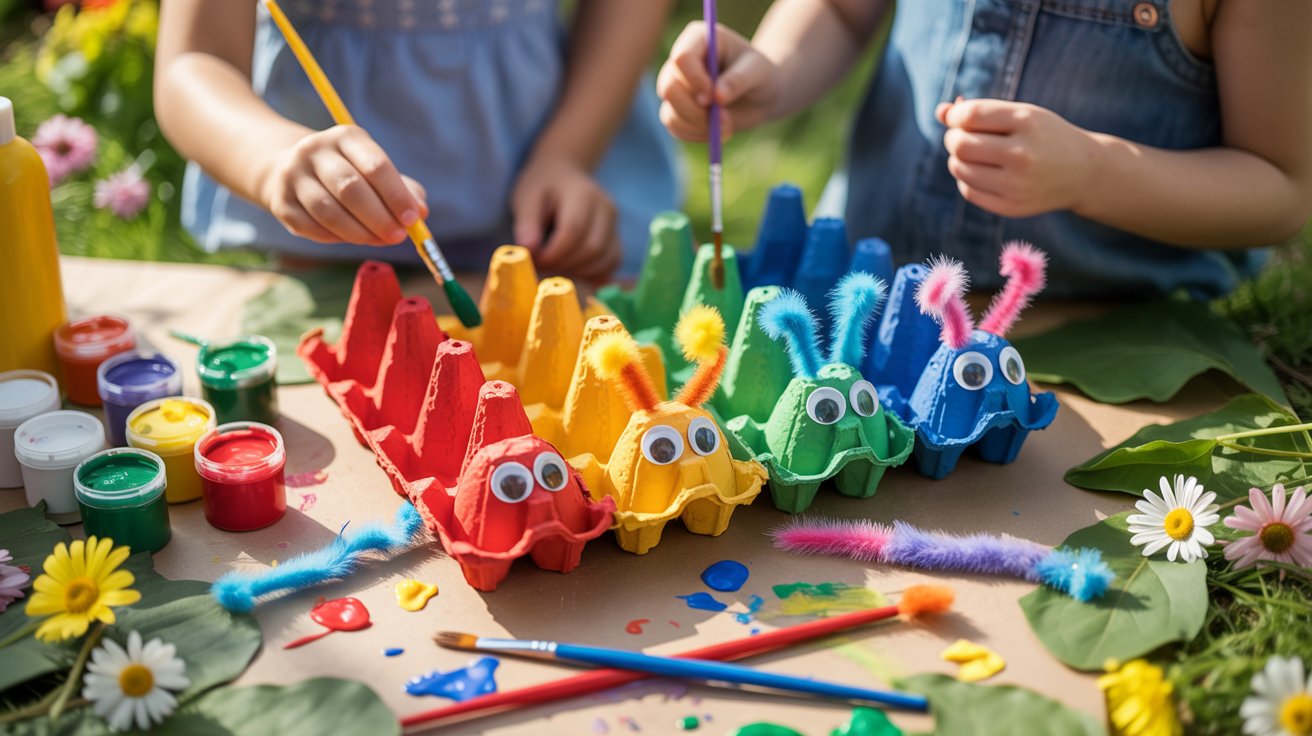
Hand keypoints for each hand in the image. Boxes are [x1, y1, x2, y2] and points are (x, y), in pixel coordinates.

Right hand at [261, 125, 428, 245]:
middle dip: (379, 217)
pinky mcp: (281, 203)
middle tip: (398, 236)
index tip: (413, 218)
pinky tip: (354, 238)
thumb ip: (402, 189)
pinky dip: (338, 238)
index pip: (375, 165)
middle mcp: (314, 151)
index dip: (396, 195)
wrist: (289, 169)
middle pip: (351, 188)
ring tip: (379, 240)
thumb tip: (421, 210)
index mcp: (345, 137)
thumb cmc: (347, 172)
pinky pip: (313, 228)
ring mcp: (293, 176)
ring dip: (360, 232)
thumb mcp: (374, 169)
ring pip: (329, 211)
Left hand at [512, 151, 619, 282]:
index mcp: (583, 194)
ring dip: (577, 271)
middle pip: (592, 248)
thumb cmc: (543, 187)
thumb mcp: (526, 199)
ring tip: (554, 266)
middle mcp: (606, 208)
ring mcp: (615, 224)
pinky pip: (610, 263)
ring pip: (603, 260)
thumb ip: (526, 224)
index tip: (534, 260)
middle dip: (564, 265)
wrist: (564, 174)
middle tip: (542, 266)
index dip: (553, 253)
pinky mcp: (616, 238)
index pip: (573, 231)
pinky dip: (591, 273)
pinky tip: (571, 268)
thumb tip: (529, 250)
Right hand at [656, 21, 780, 141]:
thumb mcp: (757, 72)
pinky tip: (717, 132)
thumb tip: (717, 96)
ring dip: (698, 126)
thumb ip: (738, 80)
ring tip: (727, 127)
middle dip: (694, 110)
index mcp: (698, 39)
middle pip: (669, 87)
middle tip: (722, 120)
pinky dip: (696, 134)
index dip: (694, 81)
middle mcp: (681, 61)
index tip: (713, 98)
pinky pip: (675, 127)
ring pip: (669, 111)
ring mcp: (676, 86)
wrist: (760, 94)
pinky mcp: (676, 108)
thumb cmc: (761, 74)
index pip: (682, 58)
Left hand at [937, 99, 1099, 218]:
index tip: (959, 118)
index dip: (955, 115)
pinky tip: (982, 172)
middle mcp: (1022, 154)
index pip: (971, 115)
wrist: (1083, 172)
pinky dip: (966, 179)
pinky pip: (968, 191)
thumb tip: (940, 111)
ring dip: (957, 159)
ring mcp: (1017, 185)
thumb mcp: (1021, 114)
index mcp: (1027, 122)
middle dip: (953, 138)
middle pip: (960, 145)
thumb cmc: (1044, 136)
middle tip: (961, 137)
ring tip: (973, 155)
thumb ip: (981, 111)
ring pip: (959, 168)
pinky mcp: (1011, 207)